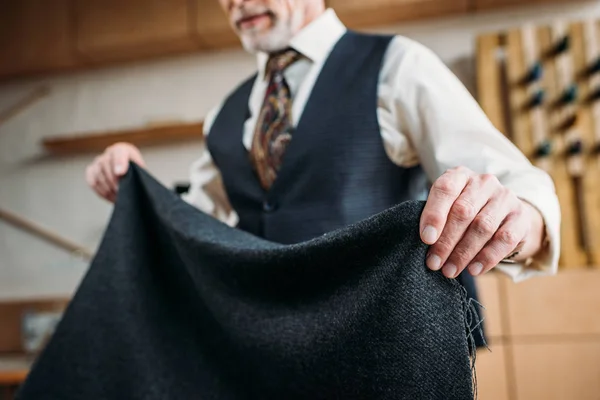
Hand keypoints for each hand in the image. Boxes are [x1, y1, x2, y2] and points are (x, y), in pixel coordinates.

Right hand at [85, 142, 145, 202]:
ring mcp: (99, 161)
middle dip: (113, 180)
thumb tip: (128, 179)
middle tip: (120, 191)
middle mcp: (109, 152)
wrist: (132, 178)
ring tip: (117, 196)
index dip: (119, 162)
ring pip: (98, 174)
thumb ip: (137, 173)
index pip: (119, 152)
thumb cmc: (137, 175)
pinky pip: (92, 181)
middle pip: (105, 164)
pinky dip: (101, 191)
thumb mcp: (141, 172)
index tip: (120, 173)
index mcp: (124, 150)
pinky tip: (110, 196)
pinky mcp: (91, 171)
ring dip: (107, 188)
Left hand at [420, 166, 544, 277]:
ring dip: (464, 253)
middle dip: (446, 241)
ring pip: (483, 227)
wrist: (501, 214)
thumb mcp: (446, 208)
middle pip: (463, 211)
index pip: (445, 189)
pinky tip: (474, 270)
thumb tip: (426, 243)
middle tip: (434, 263)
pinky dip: (487, 257)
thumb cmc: (464, 212)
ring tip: (450, 270)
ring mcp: (505, 198)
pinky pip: (504, 239)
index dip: (434, 215)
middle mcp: (484, 182)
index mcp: (460, 175)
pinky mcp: (521, 218)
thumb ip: (436, 219)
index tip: (426, 239)